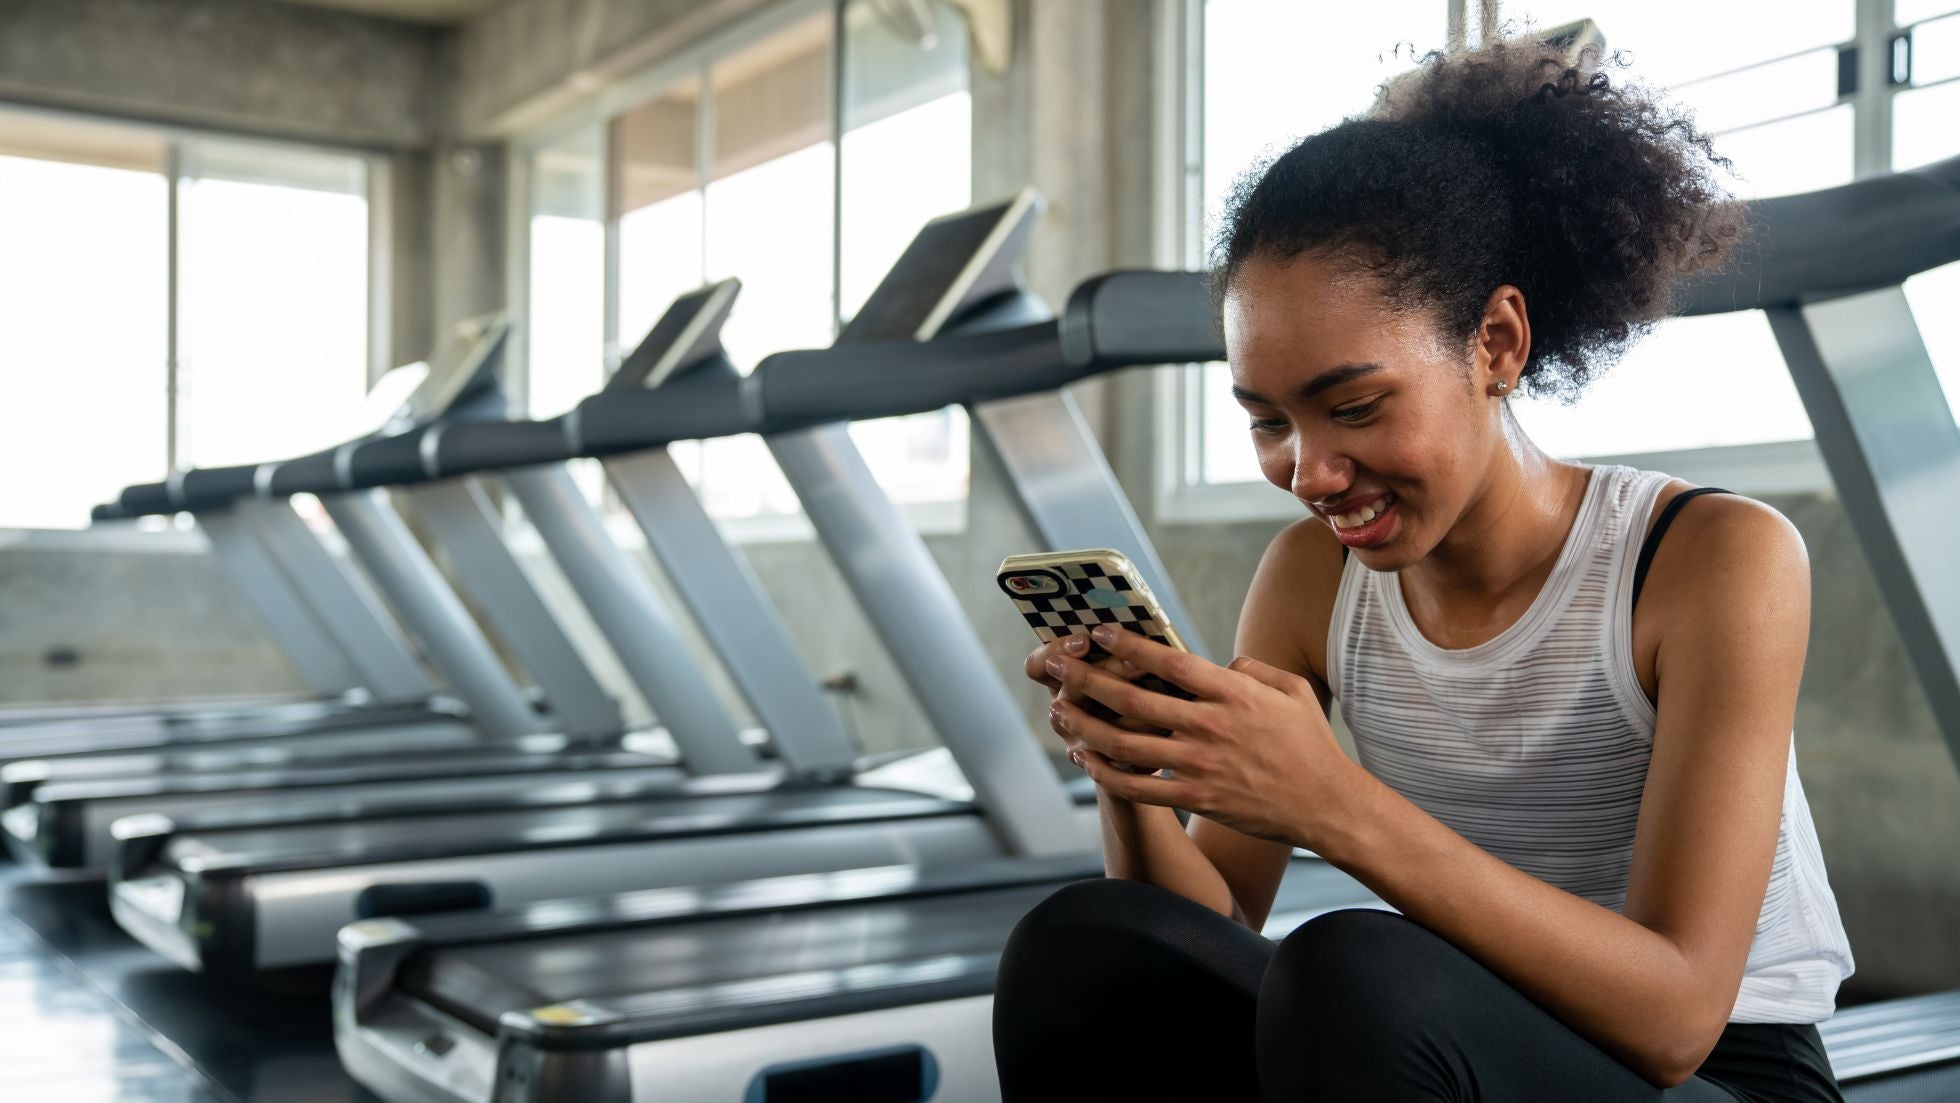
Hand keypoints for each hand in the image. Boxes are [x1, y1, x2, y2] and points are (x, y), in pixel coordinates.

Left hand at [1043, 623, 1359, 846]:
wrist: (1326, 804)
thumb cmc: (1310, 743)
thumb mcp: (1291, 690)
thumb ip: (1252, 669)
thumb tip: (1219, 662)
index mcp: (1233, 693)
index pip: (1170, 662)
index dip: (1130, 646)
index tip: (1099, 632)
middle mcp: (1211, 726)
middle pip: (1134, 699)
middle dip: (1088, 680)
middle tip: (1056, 666)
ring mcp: (1201, 765)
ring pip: (1127, 744)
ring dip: (1085, 725)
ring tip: (1057, 710)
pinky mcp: (1197, 798)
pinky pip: (1139, 787)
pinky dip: (1105, 772)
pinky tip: (1083, 758)